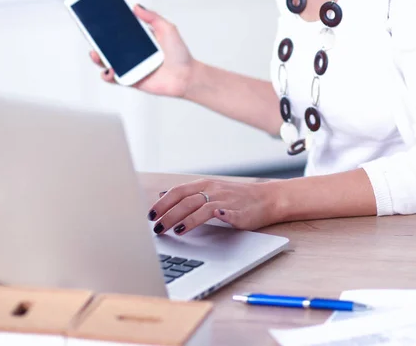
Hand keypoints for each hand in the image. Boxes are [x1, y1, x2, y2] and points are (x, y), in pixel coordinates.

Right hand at [90, 5, 193, 97]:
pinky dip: (107, 74)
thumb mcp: (167, 29)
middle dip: (97, 40)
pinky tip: (109, 69)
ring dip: (98, 57)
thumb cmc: (180, 54)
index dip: (107, 25)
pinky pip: (113, 78)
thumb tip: (135, 6)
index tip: (96, 17)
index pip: (119, 31)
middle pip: (109, 46)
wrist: (187, 76)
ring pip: (107, 61)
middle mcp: (132, 53)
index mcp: (139, 40)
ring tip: (95, 53)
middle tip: (91, 34)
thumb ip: (152, 17)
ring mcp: (130, 67)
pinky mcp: (130, 81)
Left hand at [147, 178, 282, 234]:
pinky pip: (228, 212)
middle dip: (169, 215)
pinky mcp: (239, 212)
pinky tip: (215, 217)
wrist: (266, 198)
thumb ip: (188, 193)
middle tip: (157, 228)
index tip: (149, 215)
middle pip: (186, 201)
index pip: (178, 191)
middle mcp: (213, 190)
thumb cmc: (236, 197)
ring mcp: (226, 201)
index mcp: (205, 184)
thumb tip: (162, 194)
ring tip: (175, 231)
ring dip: (187, 219)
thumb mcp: (210, 190)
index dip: (162, 203)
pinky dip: (221, 214)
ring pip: (202, 208)